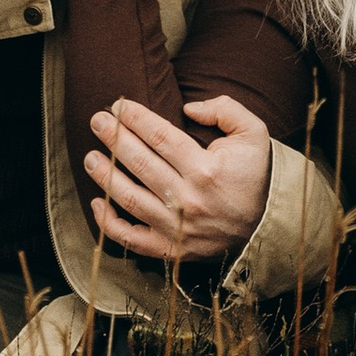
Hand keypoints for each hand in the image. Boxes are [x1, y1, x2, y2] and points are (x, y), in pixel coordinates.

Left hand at [85, 94, 274, 262]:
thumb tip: (188, 107)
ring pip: (130, 199)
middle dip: (114, 138)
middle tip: (97, 120)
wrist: (265, 224)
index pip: (160, 137)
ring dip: (104, 176)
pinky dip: (109, 223)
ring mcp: (178, 228)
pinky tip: (97, 202)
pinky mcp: (171, 249)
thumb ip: (226, 110)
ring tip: (90, 157)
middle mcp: (189, 199)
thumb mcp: (254, 134)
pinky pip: (131, 239)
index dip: (135, 118)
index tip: (119, 106)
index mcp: (206, 169)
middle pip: (140, 163)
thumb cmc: (254, 174)